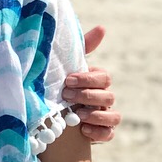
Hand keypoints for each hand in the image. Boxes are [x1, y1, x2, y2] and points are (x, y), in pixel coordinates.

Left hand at [64, 26, 121, 143]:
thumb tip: (103, 28)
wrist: (47, 114)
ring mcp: (104, 115)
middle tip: (67, 96)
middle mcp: (104, 97)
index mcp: (96, 81)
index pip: (103, 77)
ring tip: (76, 115)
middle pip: (108, 96)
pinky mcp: (102, 132)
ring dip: (95, 114)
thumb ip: (82, 48)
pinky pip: (110, 133)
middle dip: (87, 96)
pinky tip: (84, 130)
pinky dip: (99, 132)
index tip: (67, 80)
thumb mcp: (65, 66)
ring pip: (113, 115)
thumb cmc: (58, 84)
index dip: (87, 79)